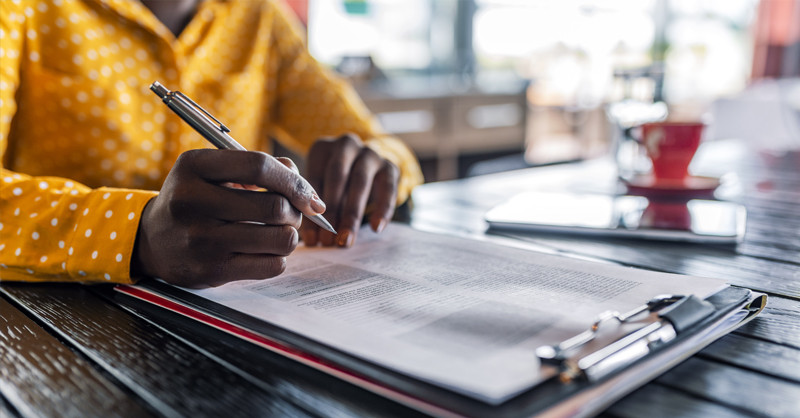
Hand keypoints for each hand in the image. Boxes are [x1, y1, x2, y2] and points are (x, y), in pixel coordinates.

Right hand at [132, 149, 325, 287]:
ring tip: (279, 231)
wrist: (151, 241)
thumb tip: (301, 183)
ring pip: (280, 238)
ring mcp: (201, 239)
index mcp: (194, 166)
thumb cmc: (194, 200)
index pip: (259, 167)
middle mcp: (192, 202)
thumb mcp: (213, 172)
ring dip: (290, 235)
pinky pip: (272, 265)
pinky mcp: (211, 270)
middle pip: (275, 206)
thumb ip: (257, 167)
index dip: (293, 180)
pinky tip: (265, 250)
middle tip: (291, 214)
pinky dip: (279, 257)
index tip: (308, 194)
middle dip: (295, 211)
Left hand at [302, 134, 398, 247]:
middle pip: (337, 177)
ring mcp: (370, 153)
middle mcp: (346, 145)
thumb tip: (312, 239)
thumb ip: (314, 208)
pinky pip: (388, 188)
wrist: (369, 168)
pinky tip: (376, 228)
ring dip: (352, 214)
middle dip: (332, 212)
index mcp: (322, 149)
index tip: (311, 239)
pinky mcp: (390, 165)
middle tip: (328, 241)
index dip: (310, 211)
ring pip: (360, 182)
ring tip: (346, 240)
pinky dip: (382, 209)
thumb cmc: (336, 184)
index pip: (313, 180)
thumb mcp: (321, 188)